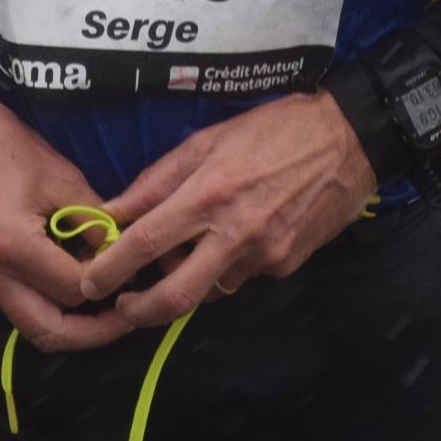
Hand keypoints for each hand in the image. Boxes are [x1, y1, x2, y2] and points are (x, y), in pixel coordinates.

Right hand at [0, 96, 113, 350]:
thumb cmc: (1, 144)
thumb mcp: (60, 176)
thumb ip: (93, 222)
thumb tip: (120, 254)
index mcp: (11, 246)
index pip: (73, 290)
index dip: (108, 284)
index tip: (131, 271)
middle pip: (47, 332)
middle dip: (91, 334)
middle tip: (124, 319)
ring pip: (26, 322)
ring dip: (64, 319)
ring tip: (98, 302)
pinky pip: (8, 301)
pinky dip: (38, 297)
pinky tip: (59, 276)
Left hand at [69, 90, 377, 330]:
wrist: (349, 140)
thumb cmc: (274, 129)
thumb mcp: (208, 140)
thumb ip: (158, 180)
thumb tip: (115, 210)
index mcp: (210, 194)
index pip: (146, 243)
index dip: (112, 268)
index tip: (91, 281)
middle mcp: (235, 233)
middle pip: (175, 296)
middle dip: (140, 312)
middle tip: (122, 306)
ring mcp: (263, 256)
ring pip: (208, 289)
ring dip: (186, 281)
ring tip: (183, 253)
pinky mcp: (284, 266)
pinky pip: (240, 277)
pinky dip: (224, 266)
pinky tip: (232, 237)